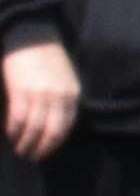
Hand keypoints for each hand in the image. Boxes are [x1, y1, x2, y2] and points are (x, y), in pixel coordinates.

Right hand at [2, 42, 69, 156]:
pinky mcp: (21, 90)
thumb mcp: (66, 80)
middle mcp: (59, 96)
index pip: (67, 127)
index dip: (55, 143)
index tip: (46, 153)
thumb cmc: (48, 59)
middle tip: (31, 157)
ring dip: (26, 143)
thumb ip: (64, 100)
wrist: (32, 38)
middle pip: (52, 132)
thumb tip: (54, 125)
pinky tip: (11, 135)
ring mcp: (40, 94)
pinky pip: (18, 118)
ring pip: (34, 128)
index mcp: (73, 94)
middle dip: (42, 148)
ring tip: (20, 150)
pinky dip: (14, 130)